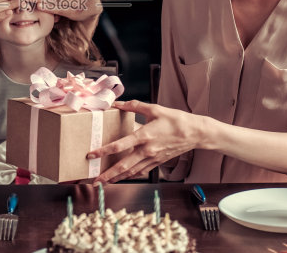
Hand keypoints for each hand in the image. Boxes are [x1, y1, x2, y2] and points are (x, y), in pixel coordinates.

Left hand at [87, 100, 202, 183]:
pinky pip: (141, 172)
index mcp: (144, 136)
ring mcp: (152, 158)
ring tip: (105, 183)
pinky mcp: (157, 162)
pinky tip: (123, 178)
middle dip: (108, 175)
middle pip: (123, 166)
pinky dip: (130, 176)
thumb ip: (134, 106)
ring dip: (117, 179)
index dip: (104, 151)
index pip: (120, 145)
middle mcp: (147, 150)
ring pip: (131, 172)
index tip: (92, 154)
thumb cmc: (175, 120)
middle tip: (95, 181)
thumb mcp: (154, 109)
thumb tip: (117, 103)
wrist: (194, 133)